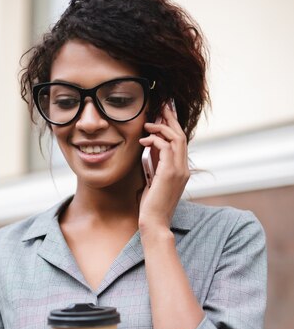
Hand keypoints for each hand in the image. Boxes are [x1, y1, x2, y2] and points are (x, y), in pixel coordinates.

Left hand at [138, 101, 189, 232]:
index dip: (173, 126)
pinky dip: (155, 139)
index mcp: (181, 170)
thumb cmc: (151, 206)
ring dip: (162, 127)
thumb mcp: (154, 181)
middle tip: (161, 106)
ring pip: (176, 138)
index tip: (164, 113)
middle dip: (171, 119)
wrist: (154, 223)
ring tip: (148, 124)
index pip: (180, 142)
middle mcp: (183, 168)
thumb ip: (155, 165)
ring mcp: (179, 171)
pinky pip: (166, 147)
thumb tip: (150, 149)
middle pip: (181, 135)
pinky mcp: (170, 173)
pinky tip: (144, 140)